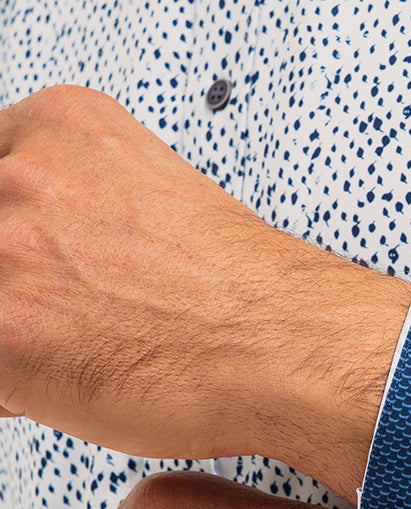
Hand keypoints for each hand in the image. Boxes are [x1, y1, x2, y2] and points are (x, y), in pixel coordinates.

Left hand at [0, 85, 410, 495]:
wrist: (285, 345)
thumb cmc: (239, 291)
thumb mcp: (146, 193)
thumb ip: (68, 201)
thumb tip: (23, 252)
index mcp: (61, 122)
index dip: (11, 230)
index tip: (30, 258)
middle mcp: (25, 171)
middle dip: (15, 281)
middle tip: (67, 307)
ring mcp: (8, 245)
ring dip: (15, 329)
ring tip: (77, 346)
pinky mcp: (3, 326)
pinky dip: (16, 386)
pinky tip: (71, 379)